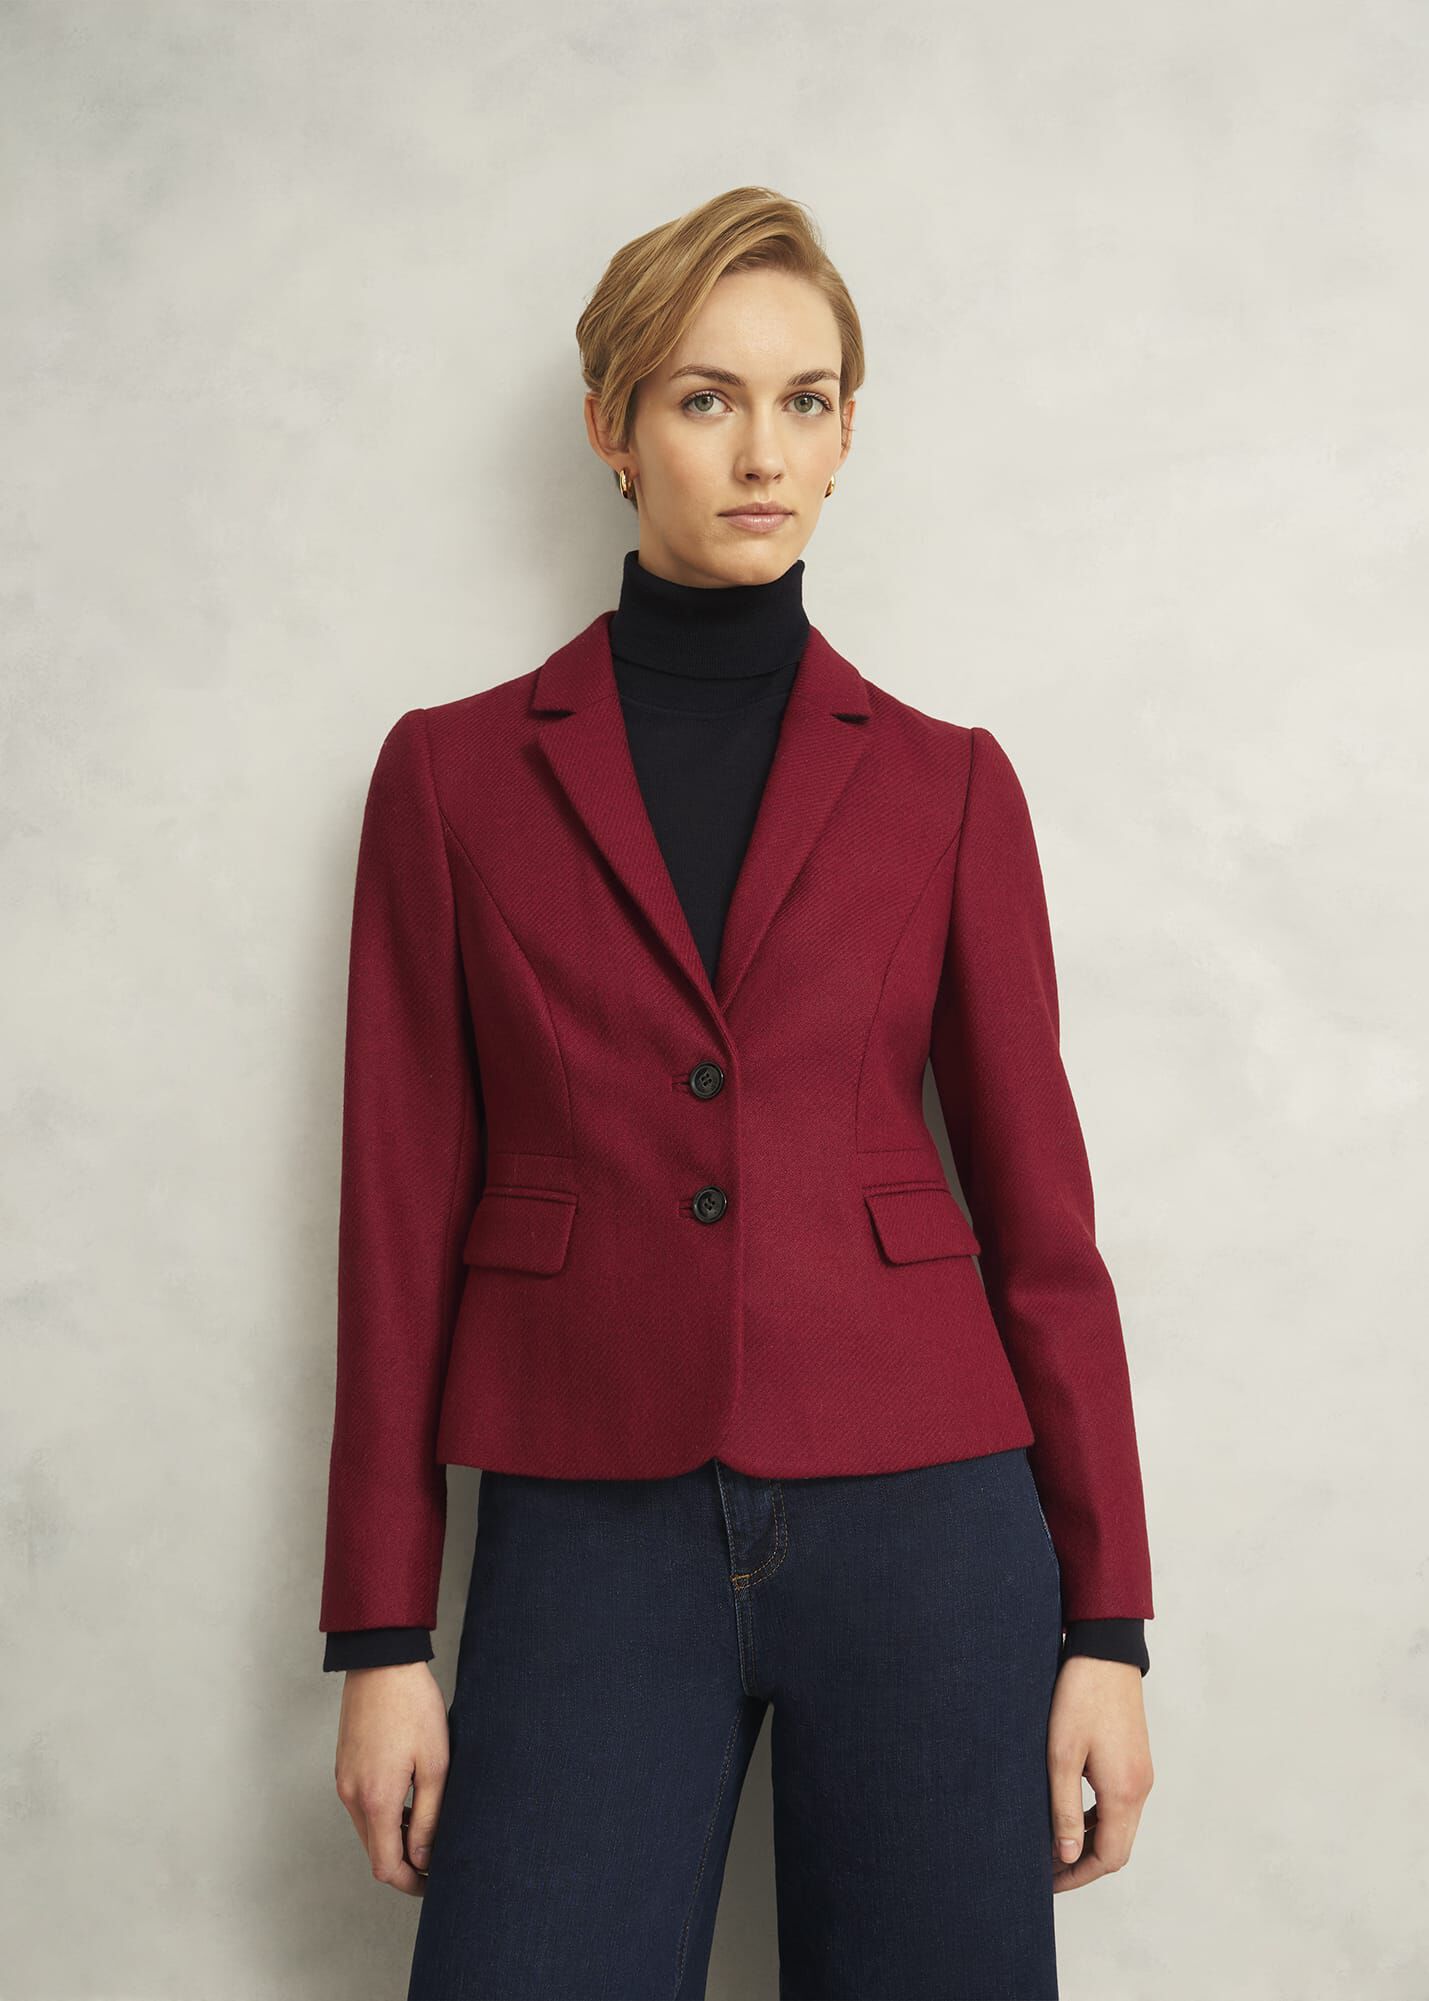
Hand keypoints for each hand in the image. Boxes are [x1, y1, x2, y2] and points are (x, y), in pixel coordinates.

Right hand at [333, 1660, 450, 1895]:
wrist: (382, 1662)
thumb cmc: (413, 1707)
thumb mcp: (435, 1764)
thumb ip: (428, 1816)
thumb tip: (423, 1857)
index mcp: (376, 1799)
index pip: (385, 1865)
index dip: (409, 1882)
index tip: (432, 1882)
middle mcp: (352, 1794)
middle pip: (374, 1850)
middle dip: (403, 1861)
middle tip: (435, 1856)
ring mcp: (344, 1779)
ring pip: (367, 1829)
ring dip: (393, 1837)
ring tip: (426, 1824)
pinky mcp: (344, 1765)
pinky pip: (361, 1805)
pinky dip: (382, 1814)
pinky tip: (408, 1798)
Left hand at [1047, 1655, 1153, 1891]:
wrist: (1105, 1653)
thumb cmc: (1079, 1697)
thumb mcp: (1061, 1755)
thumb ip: (1063, 1808)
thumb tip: (1067, 1853)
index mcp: (1124, 1792)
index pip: (1110, 1857)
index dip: (1079, 1874)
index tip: (1049, 1880)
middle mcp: (1140, 1788)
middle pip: (1118, 1847)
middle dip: (1084, 1863)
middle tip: (1047, 1866)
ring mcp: (1141, 1775)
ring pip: (1119, 1826)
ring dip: (1090, 1840)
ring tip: (1052, 1841)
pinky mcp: (1135, 1760)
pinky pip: (1120, 1805)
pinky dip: (1097, 1818)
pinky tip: (1070, 1811)